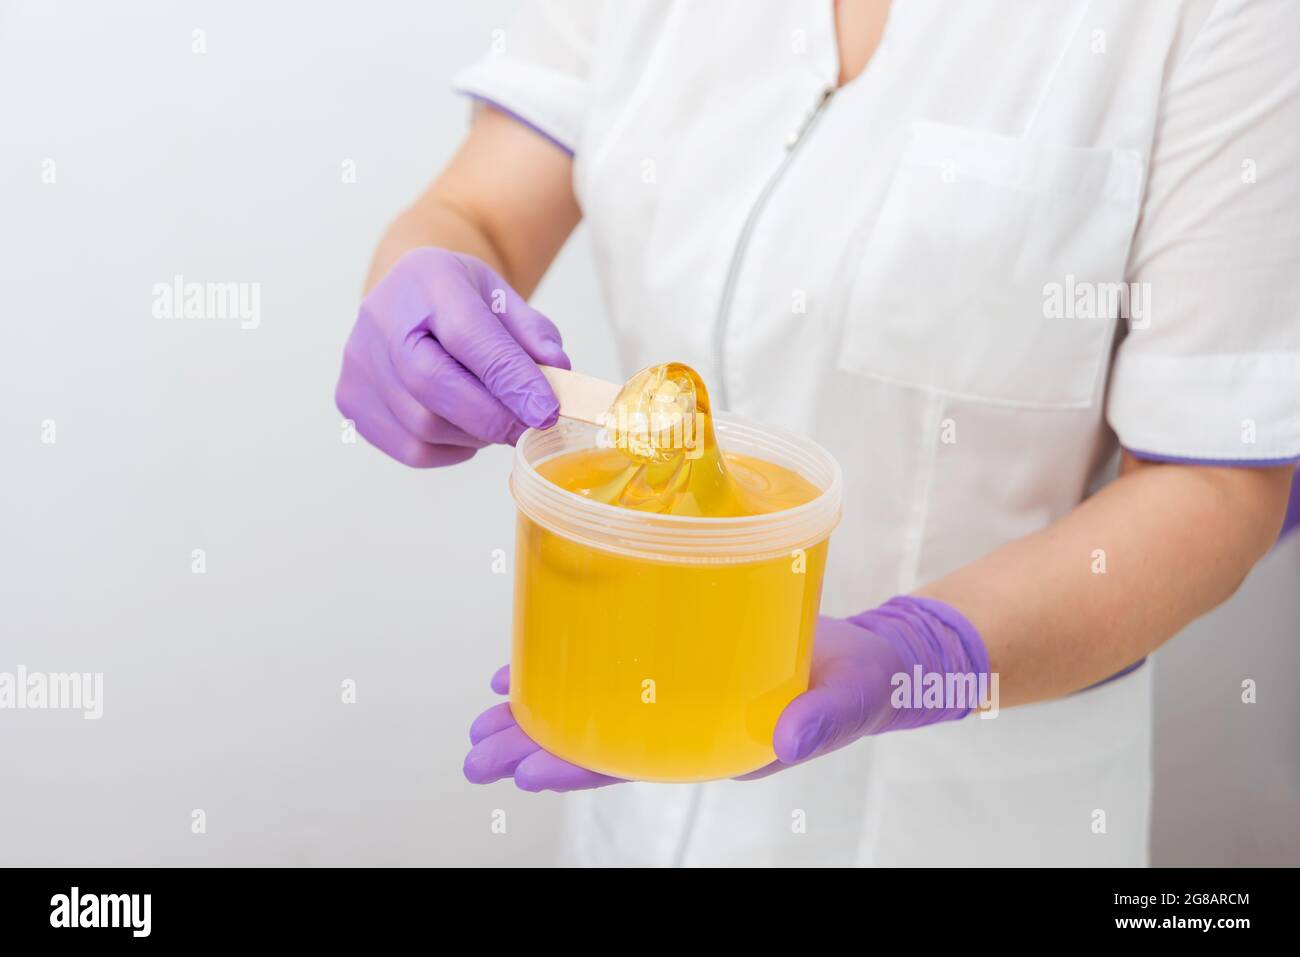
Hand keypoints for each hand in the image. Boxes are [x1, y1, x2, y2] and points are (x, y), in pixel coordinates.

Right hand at [335, 247, 569, 466]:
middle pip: (434, 386)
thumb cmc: (459, 300)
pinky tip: (464, 427)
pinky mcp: (351, 401)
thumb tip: (558, 372)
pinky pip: (411, 449)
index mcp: (427, 279)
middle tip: (531, 426)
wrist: (407, 296)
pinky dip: (450, 449)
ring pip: (424, 427)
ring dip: (475, 434)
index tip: (547, 411)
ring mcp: (358, 363)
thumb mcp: (503, 299)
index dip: (510, 379)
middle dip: (493, 417)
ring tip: (496, 417)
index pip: (468, 336)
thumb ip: (533, 333)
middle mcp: (380, 319)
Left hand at [462, 597, 987, 791]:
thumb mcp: (850, 702)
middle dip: (533, 748)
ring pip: (596, 709)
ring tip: (486, 713)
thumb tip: (787, 740)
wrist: (870, 660)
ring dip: (540, 712)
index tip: (523, 770)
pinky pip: (615, 667)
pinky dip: (571, 666)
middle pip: (596, 743)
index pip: (633, 766)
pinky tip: (532, 666)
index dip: (577, 768)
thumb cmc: (859, 687)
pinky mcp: (679, 658)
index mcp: (713, 749)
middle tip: (474, 751)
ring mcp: (677, 697)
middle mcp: (684, 728)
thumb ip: (823, 721)